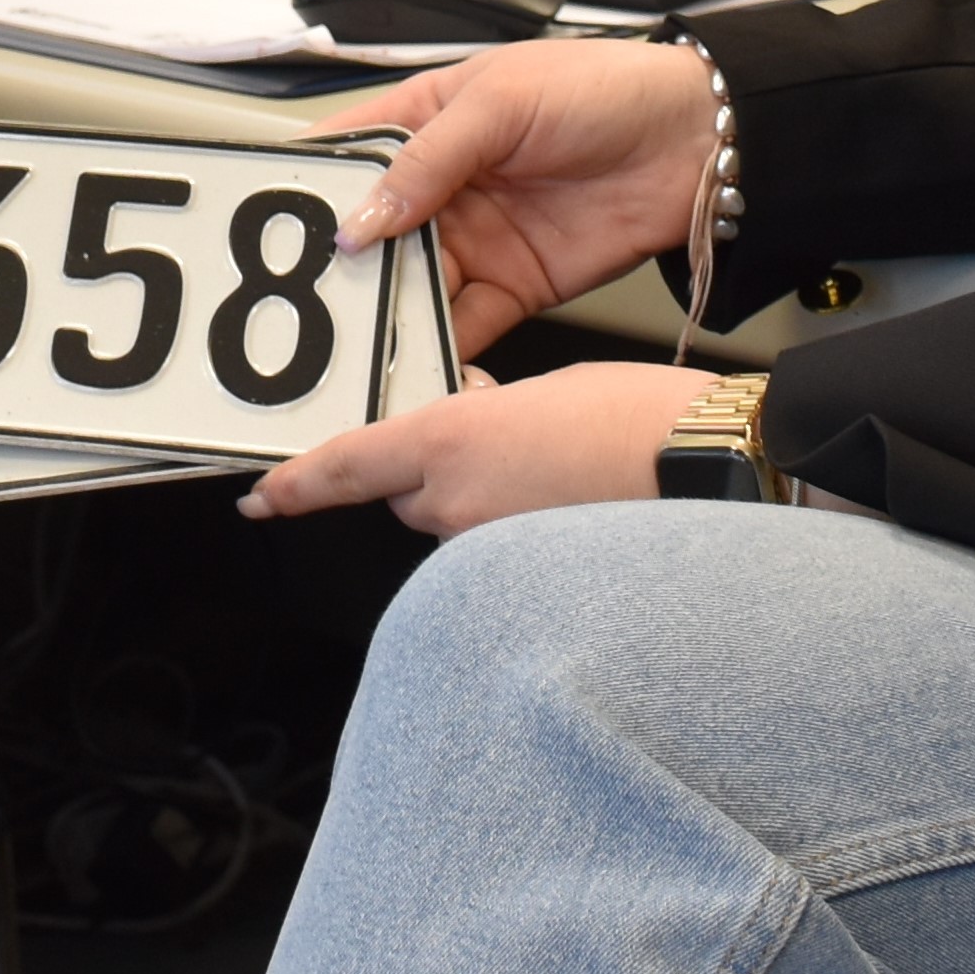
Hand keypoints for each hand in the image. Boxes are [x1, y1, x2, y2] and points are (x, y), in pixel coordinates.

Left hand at [236, 359, 703, 537]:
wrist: (713, 470)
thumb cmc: (644, 420)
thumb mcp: (546, 391)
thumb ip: (486, 414)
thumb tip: (473, 428)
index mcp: (451, 441)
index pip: (347, 466)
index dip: (296, 484)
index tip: (261, 497)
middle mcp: (456, 504)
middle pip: (406, 492)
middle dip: (433, 470)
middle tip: (501, 438)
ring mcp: (492, 550)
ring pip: (454, 523)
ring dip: (481, 500)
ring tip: (555, 468)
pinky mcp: (528, 582)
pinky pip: (500, 554)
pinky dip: (520, 531)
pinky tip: (571, 506)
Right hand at [316, 38, 719, 357]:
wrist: (697, 144)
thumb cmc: (605, 89)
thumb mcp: (503, 102)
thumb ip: (428, 160)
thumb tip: (363, 216)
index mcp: (426, 120)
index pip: (346, 153)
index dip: (305, 186)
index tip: (266, 221)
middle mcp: (442, 186)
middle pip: (369, 234)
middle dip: (339, 267)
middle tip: (309, 298)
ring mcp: (475, 239)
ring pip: (406, 286)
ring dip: (383, 314)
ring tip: (354, 340)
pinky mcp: (512, 288)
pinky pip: (460, 325)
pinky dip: (438, 350)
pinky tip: (416, 360)